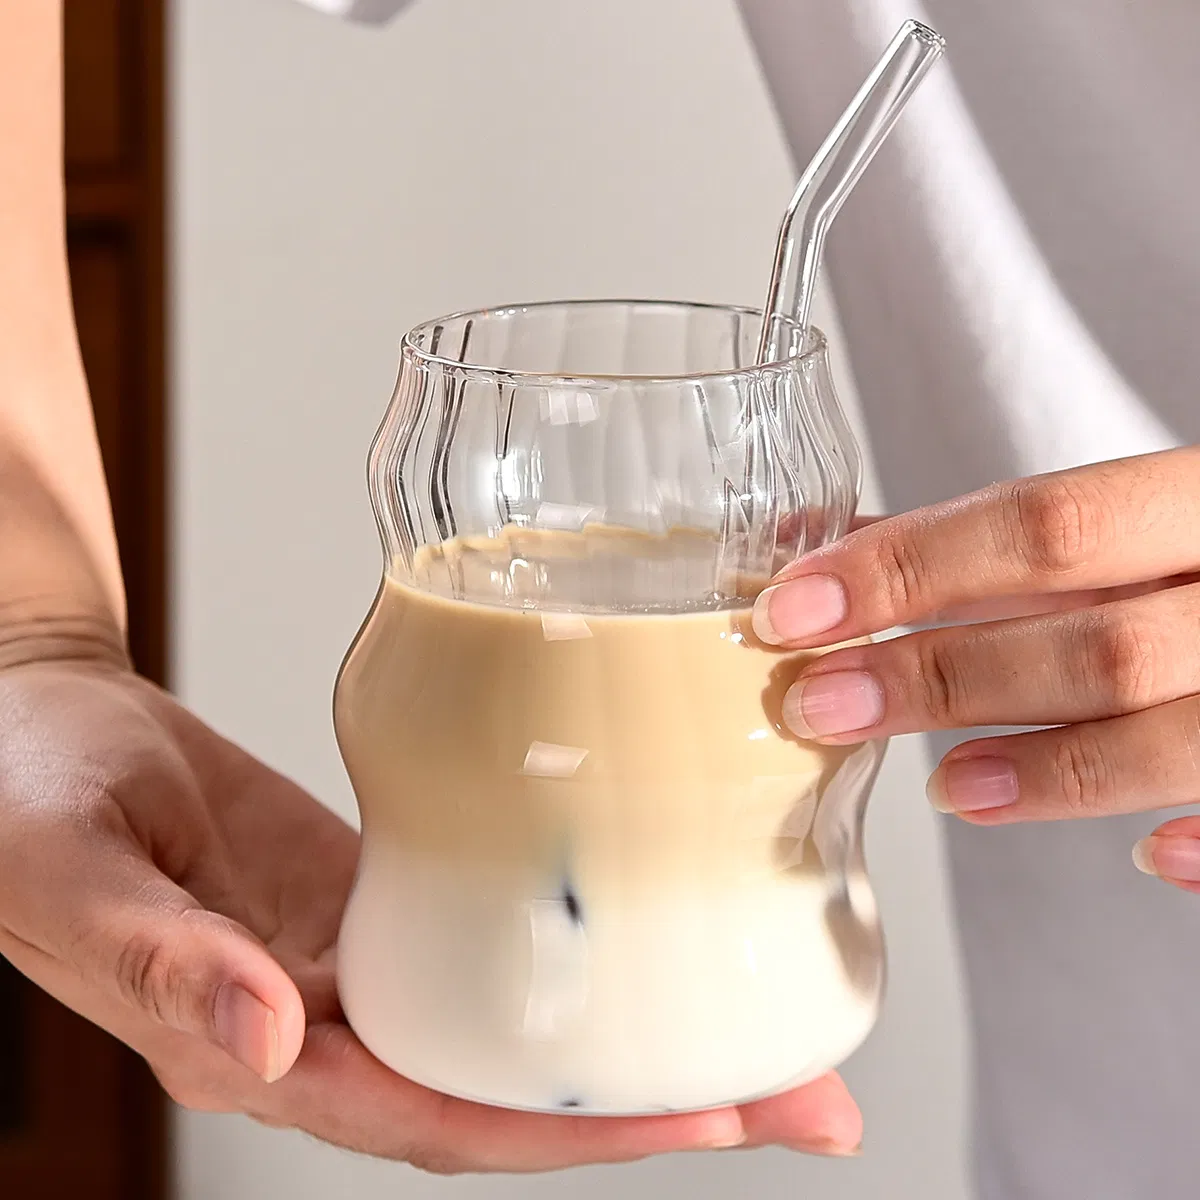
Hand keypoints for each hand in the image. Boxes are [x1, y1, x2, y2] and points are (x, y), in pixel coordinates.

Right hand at [0, 652, 862, 1170]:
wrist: (42, 726)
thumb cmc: (33, 797)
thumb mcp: (76, 871)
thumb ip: (154, 958)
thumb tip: (264, 1030)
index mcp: (256, 1043)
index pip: (438, 1121)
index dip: (569, 1132)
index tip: (702, 1115)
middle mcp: (325, 1021)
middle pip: (509, 1090)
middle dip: (652, 1105)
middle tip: (802, 1096)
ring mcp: (360, 960)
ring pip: (512, 1022)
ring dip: (632, 1032)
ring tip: (763, 1023)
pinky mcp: (378, 894)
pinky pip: (486, 940)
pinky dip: (568, 950)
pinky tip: (644, 929)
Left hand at [753, 447, 1199, 892]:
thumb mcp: (1119, 521)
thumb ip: (980, 543)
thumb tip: (818, 547)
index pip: (1045, 522)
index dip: (910, 568)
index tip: (795, 608)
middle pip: (1097, 639)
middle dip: (942, 675)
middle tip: (821, 703)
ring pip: (1175, 734)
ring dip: (1047, 769)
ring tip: (945, 788)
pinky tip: (1147, 853)